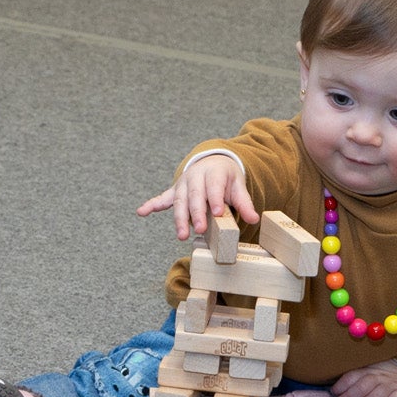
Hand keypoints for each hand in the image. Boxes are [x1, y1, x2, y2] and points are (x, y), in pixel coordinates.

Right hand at [136, 153, 256, 241]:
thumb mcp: (237, 186)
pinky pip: (162, 198)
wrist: (212, 162)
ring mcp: (183, 184)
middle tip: (201, 230)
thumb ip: (244, 203)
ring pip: (180, 201)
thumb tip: (254, 219)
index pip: (214, 185)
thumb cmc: (226, 178)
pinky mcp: (175, 191)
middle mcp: (195, 176)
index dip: (215, 198)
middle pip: (195, 196)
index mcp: (213, 172)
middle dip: (197, 213)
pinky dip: (151, 205)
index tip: (218, 212)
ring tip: (181, 235)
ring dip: (179, 218)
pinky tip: (141, 212)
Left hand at [329, 359, 396, 396]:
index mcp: (369, 368)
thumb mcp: (370, 367)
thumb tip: (336, 389)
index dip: (341, 385)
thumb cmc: (383, 371)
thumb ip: (356, 376)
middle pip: (363, 386)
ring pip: (376, 396)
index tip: (334, 392)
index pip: (353, 376)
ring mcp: (391, 385)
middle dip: (350, 396)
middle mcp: (380, 376)